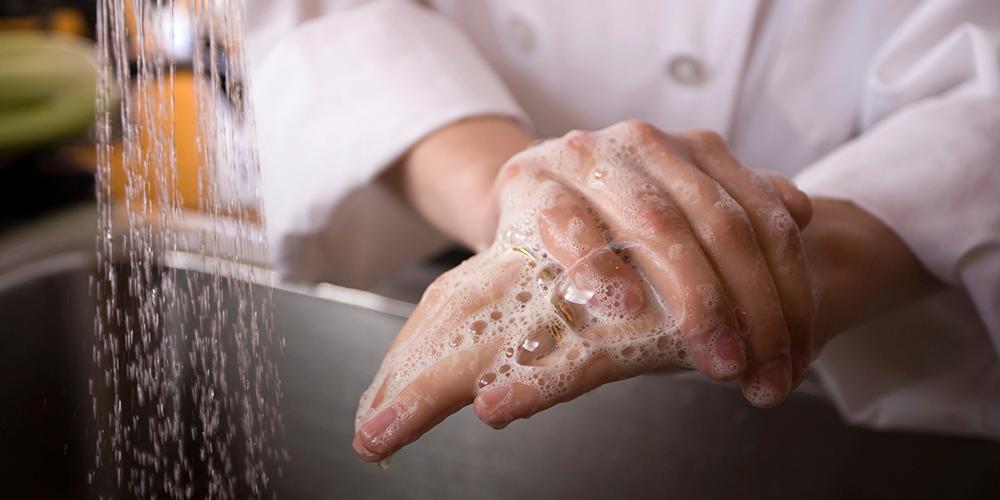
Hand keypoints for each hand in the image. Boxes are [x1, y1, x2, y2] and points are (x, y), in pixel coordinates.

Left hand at [354, 121, 816, 461]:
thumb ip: (440, 366)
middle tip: (721, 369)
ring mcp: (661, 144)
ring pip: (725, 223)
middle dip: (701, 302)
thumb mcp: (490, 307)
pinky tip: (799, 331)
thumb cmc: (540, 267)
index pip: (559, 220)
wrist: (597, 191)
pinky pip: (768, 209)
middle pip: (659, 223)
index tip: (608, 316)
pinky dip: (790, 273)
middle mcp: (597, 153)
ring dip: (757, 305)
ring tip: (764, 375)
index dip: (588, 269)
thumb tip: (373, 435)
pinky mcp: (715, 150)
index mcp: (533, 184)